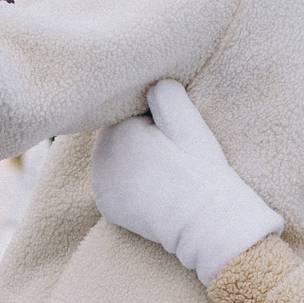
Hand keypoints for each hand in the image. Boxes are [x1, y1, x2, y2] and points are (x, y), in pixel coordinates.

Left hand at [91, 80, 281, 282]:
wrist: (204, 223)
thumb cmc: (201, 169)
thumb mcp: (190, 122)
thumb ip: (166, 93)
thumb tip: (152, 79)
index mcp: (119, 126)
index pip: (127, 108)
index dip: (149, 115)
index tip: (170, 129)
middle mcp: (100, 152)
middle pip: (116, 133)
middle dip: (136, 136)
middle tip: (168, 150)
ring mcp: (99, 181)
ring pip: (113, 157)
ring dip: (130, 159)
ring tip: (161, 169)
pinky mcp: (104, 206)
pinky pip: (112, 184)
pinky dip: (126, 183)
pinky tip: (150, 188)